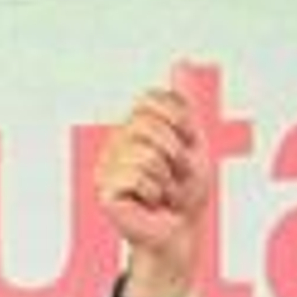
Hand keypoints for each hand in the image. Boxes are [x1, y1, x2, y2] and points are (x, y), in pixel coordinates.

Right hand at [95, 61, 211, 296]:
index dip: (178, 121)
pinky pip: (137, 176)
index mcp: (130, 130)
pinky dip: (154, 192)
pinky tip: (150, 204)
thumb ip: (182, 105)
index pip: (151, 100)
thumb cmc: (184, 194)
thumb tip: (180, 63)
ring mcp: (105, 169)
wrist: (180, 234)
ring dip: (167, 178)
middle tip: (174, 177)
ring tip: (163, 194)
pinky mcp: (105, 192)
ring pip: (147, 154)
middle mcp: (113, 146)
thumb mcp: (192, 141)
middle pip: (148, 125)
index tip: (184, 146)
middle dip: (175, 153)